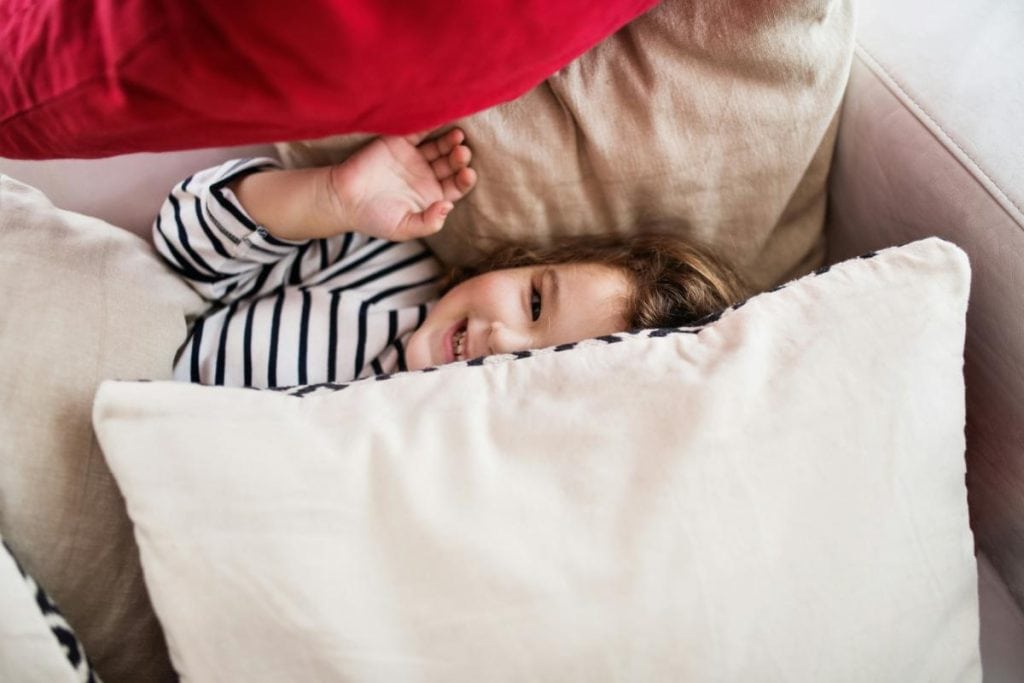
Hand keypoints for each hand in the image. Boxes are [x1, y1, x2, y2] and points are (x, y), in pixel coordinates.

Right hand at [329, 128, 476, 240]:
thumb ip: (427, 223)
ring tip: (457, 137)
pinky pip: (419, 131)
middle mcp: (427, 176)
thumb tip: (448, 207)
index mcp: (432, 196)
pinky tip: (441, 120)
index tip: (468, 174)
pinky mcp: (401, 143)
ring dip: (450, 141)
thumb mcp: (403, 228)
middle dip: (459, 159)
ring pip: (440, 147)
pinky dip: (430, 125)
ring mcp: (415, 158)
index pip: (457, 186)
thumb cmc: (373, 218)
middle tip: (462, 153)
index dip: (465, 180)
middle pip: (451, 164)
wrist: (343, 199)